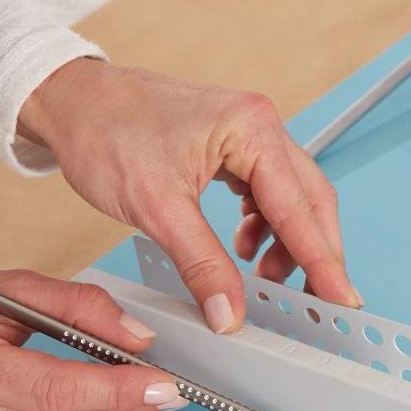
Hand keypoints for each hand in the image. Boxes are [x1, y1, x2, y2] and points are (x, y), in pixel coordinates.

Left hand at [18, 59, 359, 333]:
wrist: (68, 98)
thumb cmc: (104, 129)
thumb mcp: (156, 208)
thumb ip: (201, 263)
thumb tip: (230, 312)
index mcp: (251, 129)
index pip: (299, 208)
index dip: (323, 260)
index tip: (342, 300)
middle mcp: (258, 125)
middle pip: (309, 200)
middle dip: (313, 254)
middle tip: (315, 302)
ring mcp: (247, 133)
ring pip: (290, 198)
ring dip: (286, 243)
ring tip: (264, 280)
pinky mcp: (230, 144)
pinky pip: (265, 191)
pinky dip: (263, 227)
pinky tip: (243, 250)